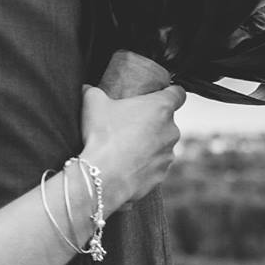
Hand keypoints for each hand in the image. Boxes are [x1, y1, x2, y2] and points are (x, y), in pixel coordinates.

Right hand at [78, 82, 186, 212]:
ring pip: (161, 145)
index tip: (159, 95)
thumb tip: (86, 88)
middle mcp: (171, 130)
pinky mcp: (162, 174)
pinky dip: (144, 165)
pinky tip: (126, 166)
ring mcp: (168, 154)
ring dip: (148, 144)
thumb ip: (92, 91)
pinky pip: (154, 166)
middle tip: (128, 124)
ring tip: (125, 148)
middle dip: (151, 122)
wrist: (103, 176)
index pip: (178, 93)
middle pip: (166, 121)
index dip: (170, 92)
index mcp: (160, 108)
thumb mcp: (92, 103)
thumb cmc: (102, 136)